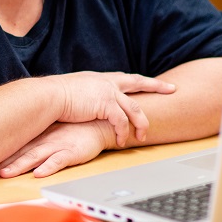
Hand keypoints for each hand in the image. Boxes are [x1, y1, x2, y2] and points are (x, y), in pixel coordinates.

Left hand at [0, 121, 113, 178]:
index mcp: (39, 136)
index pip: (16, 147)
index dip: (0, 155)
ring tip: (6, 174)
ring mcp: (57, 146)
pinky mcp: (72, 152)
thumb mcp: (52, 131)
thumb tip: (17, 145)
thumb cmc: (75, 130)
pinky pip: (59, 161)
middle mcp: (45, 141)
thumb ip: (36, 139)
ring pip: (35, 157)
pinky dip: (48, 167)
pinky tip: (39, 173)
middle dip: (3, 163)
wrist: (99, 124)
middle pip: (20, 153)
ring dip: (20, 165)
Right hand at [53, 71, 175, 145]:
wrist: (49, 97)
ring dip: (140, 124)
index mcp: (102, 79)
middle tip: (172, 89)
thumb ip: (89, 94)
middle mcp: (108, 82)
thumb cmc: (56, 97)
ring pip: (134, 108)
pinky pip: (121, 121)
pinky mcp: (105, 105)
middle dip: (157, 86)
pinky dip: (123, 133)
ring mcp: (108, 92)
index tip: (156, 82)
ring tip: (141, 137)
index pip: (128, 78)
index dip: (143, 80)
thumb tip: (89, 100)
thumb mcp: (77, 90)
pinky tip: (120, 142)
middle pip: (139, 83)